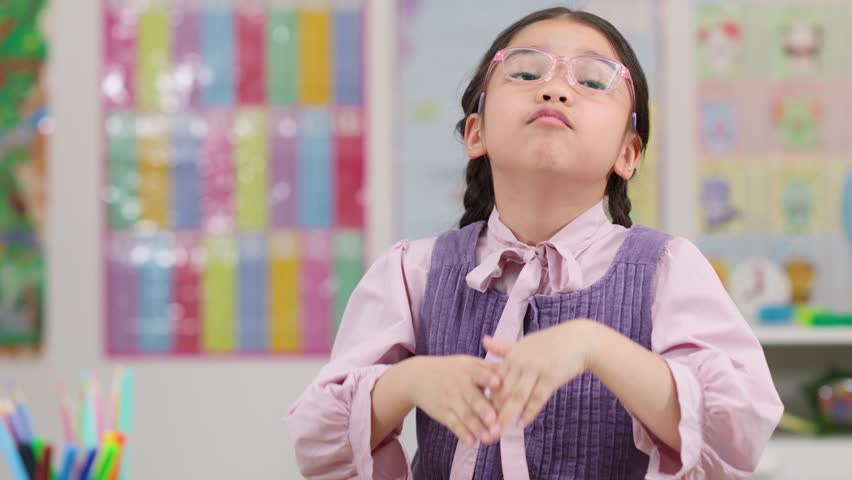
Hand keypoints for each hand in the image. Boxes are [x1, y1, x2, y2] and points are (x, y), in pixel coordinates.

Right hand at [407, 355, 502, 446]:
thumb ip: (489, 369)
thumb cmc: (451, 370)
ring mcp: (450, 399)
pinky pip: (453, 425)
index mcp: (469, 369)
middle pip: (473, 398)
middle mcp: (459, 384)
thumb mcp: (468, 363)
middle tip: (494, 420)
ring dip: (477, 428)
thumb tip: (514, 372)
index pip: (479, 373)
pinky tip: (472, 442)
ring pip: (465, 415)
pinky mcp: (443, 413)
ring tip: (489, 438)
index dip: (488, 378)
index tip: (498, 383)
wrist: (418, 376)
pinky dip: (462, 434)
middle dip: (483, 410)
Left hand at [483, 320, 599, 430]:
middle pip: (503, 390)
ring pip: (517, 396)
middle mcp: (521, 362)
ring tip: (499, 430)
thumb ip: (503, 347)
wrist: (579, 340)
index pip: (494, 379)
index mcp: (513, 355)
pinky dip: (529, 412)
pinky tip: (521, 424)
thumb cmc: (551, 342)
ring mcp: (536, 370)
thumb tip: (483, 341)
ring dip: (507, 415)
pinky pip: (537, 398)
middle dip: (493, 410)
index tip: (476, 413)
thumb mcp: (525, 343)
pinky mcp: (551, 378)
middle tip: (484, 428)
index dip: (485, 397)